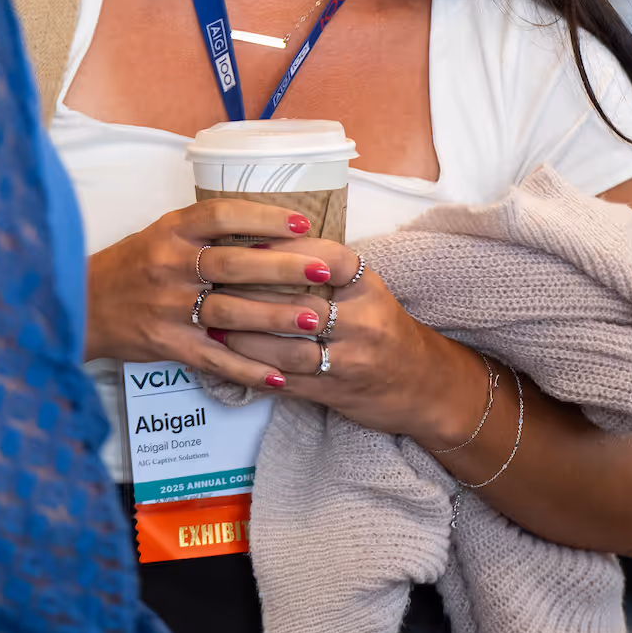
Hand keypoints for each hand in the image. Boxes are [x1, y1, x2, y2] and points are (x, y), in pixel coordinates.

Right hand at [85, 199, 337, 388]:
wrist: (79, 305)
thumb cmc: (130, 265)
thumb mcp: (162, 233)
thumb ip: (206, 231)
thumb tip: (269, 228)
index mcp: (171, 232)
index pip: (222, 216)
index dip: (264, 217)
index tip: (303, 222)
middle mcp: (170, 266)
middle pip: (235, 264)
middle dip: (284, 268)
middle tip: (325, 270)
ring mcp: (168, 308)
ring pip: (230, 312)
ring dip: (275, 317)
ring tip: (315, 320)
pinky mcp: (166, 344)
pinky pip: (213, 359)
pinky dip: (248, 370)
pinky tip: (279, 377)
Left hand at [217, 241, 486, 443]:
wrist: (423, 383)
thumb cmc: (383, 328)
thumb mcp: (366, 290)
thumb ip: (326, 270)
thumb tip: (264, 242)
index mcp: (369, 286)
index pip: (328, 257)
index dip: (287, 249)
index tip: (248, 241)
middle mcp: (363, 320)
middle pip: (299, 303)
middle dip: (250, 293)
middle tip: (209, 281)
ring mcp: (350, 359)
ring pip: (287, 346)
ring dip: (243, 335)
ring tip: (209, 321)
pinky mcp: (335, 391)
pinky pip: (286, 380)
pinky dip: (252, 368)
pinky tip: (226, 357)